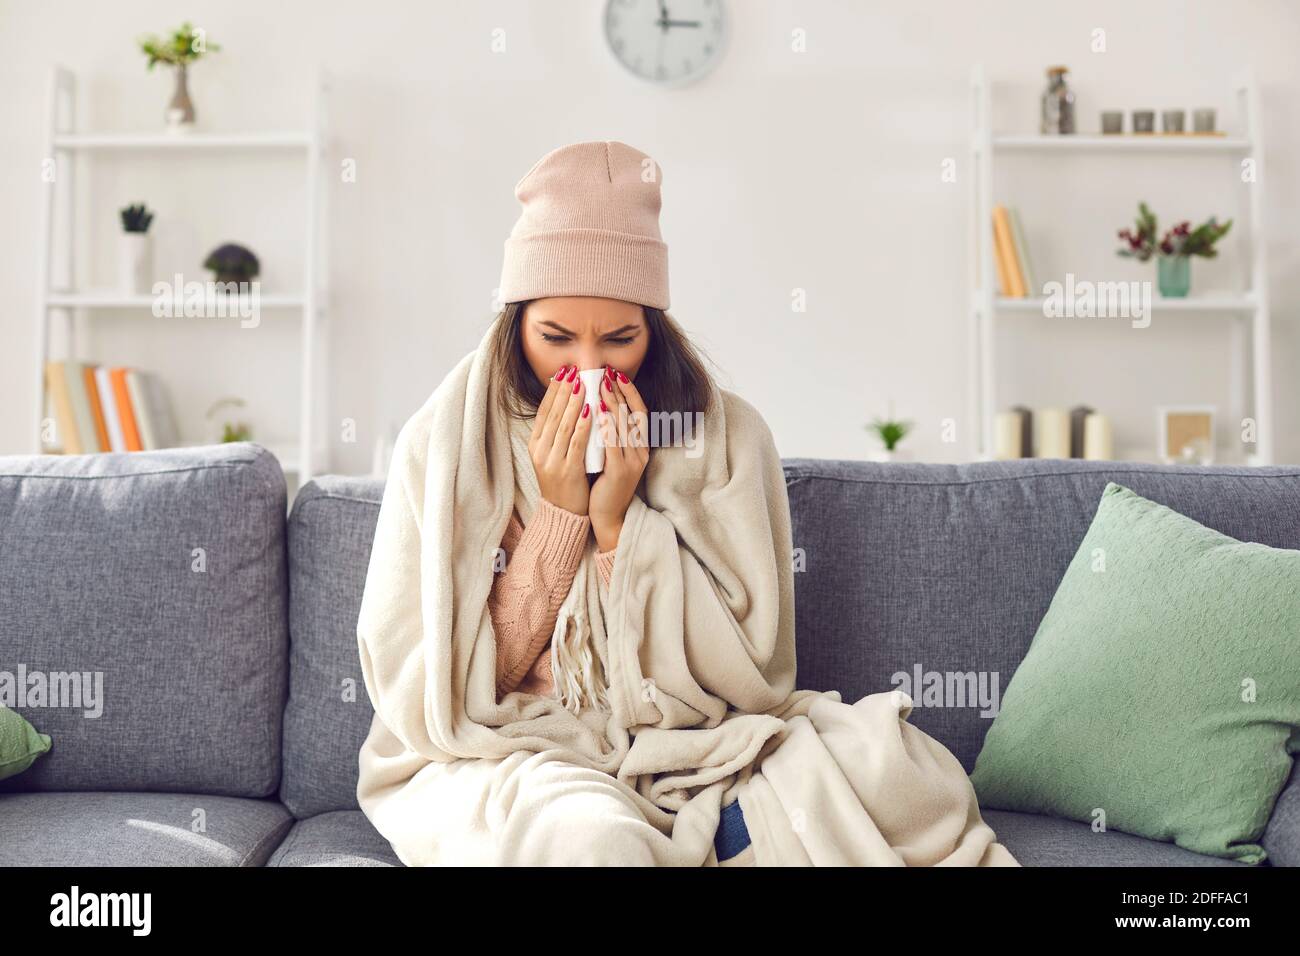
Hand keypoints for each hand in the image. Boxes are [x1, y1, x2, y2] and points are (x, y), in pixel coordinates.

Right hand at [529, 364, 593, 515]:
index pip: (544, 411)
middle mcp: (540, 451)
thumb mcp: (553, 454)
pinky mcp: (567, 470)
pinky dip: (583, 425)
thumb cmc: (563, 481)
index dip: (553, 390)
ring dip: (574, 402)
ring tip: (583, 384)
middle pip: (553, 414)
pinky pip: (576, 443)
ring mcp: (552, 461)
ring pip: (564, 425)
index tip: (563, 372)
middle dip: (564, 390)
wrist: (563, 513)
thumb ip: (557, 433)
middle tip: (574, 371)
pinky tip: (591, 411)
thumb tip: (566, 403)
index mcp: (535, 445)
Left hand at [589, 366, 649, 549]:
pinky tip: (596, 412)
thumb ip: (611, 435)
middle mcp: (640, 452)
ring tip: (601, 385)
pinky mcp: (620, 472)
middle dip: (619, 392)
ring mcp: (632, 462)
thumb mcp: (613, 456)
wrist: (609, 517)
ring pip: (623, 426)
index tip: (616, 375)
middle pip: (632, 415)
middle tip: (606, 372)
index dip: (629, 392)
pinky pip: (613, 444)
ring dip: (612, 403)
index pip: (639, 412)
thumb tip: (600, 407)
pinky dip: (606, 426)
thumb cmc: (607, 485)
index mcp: (640, 447)